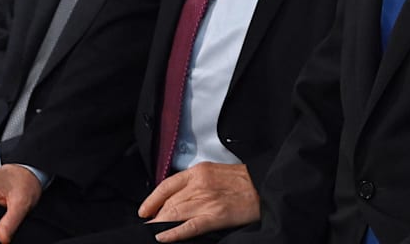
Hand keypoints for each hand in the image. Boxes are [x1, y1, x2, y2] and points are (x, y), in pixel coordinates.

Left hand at [137, 162, 259, 241]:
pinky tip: (163, 237)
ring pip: (174, 215)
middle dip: (155, 217)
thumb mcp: (215, 172)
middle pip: (168, 204)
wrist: (265, 185)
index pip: (166, 186)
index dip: (152, 200)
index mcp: (199, 172)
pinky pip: (189, 226)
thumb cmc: (243, 180)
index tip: (144, 211)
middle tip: (147, 227)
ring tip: (150, 233)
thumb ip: (196, 182)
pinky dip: (174, 233)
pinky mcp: (215, 216)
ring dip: (159, 225)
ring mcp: (206, 201)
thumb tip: (178, 198)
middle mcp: (199, 185)